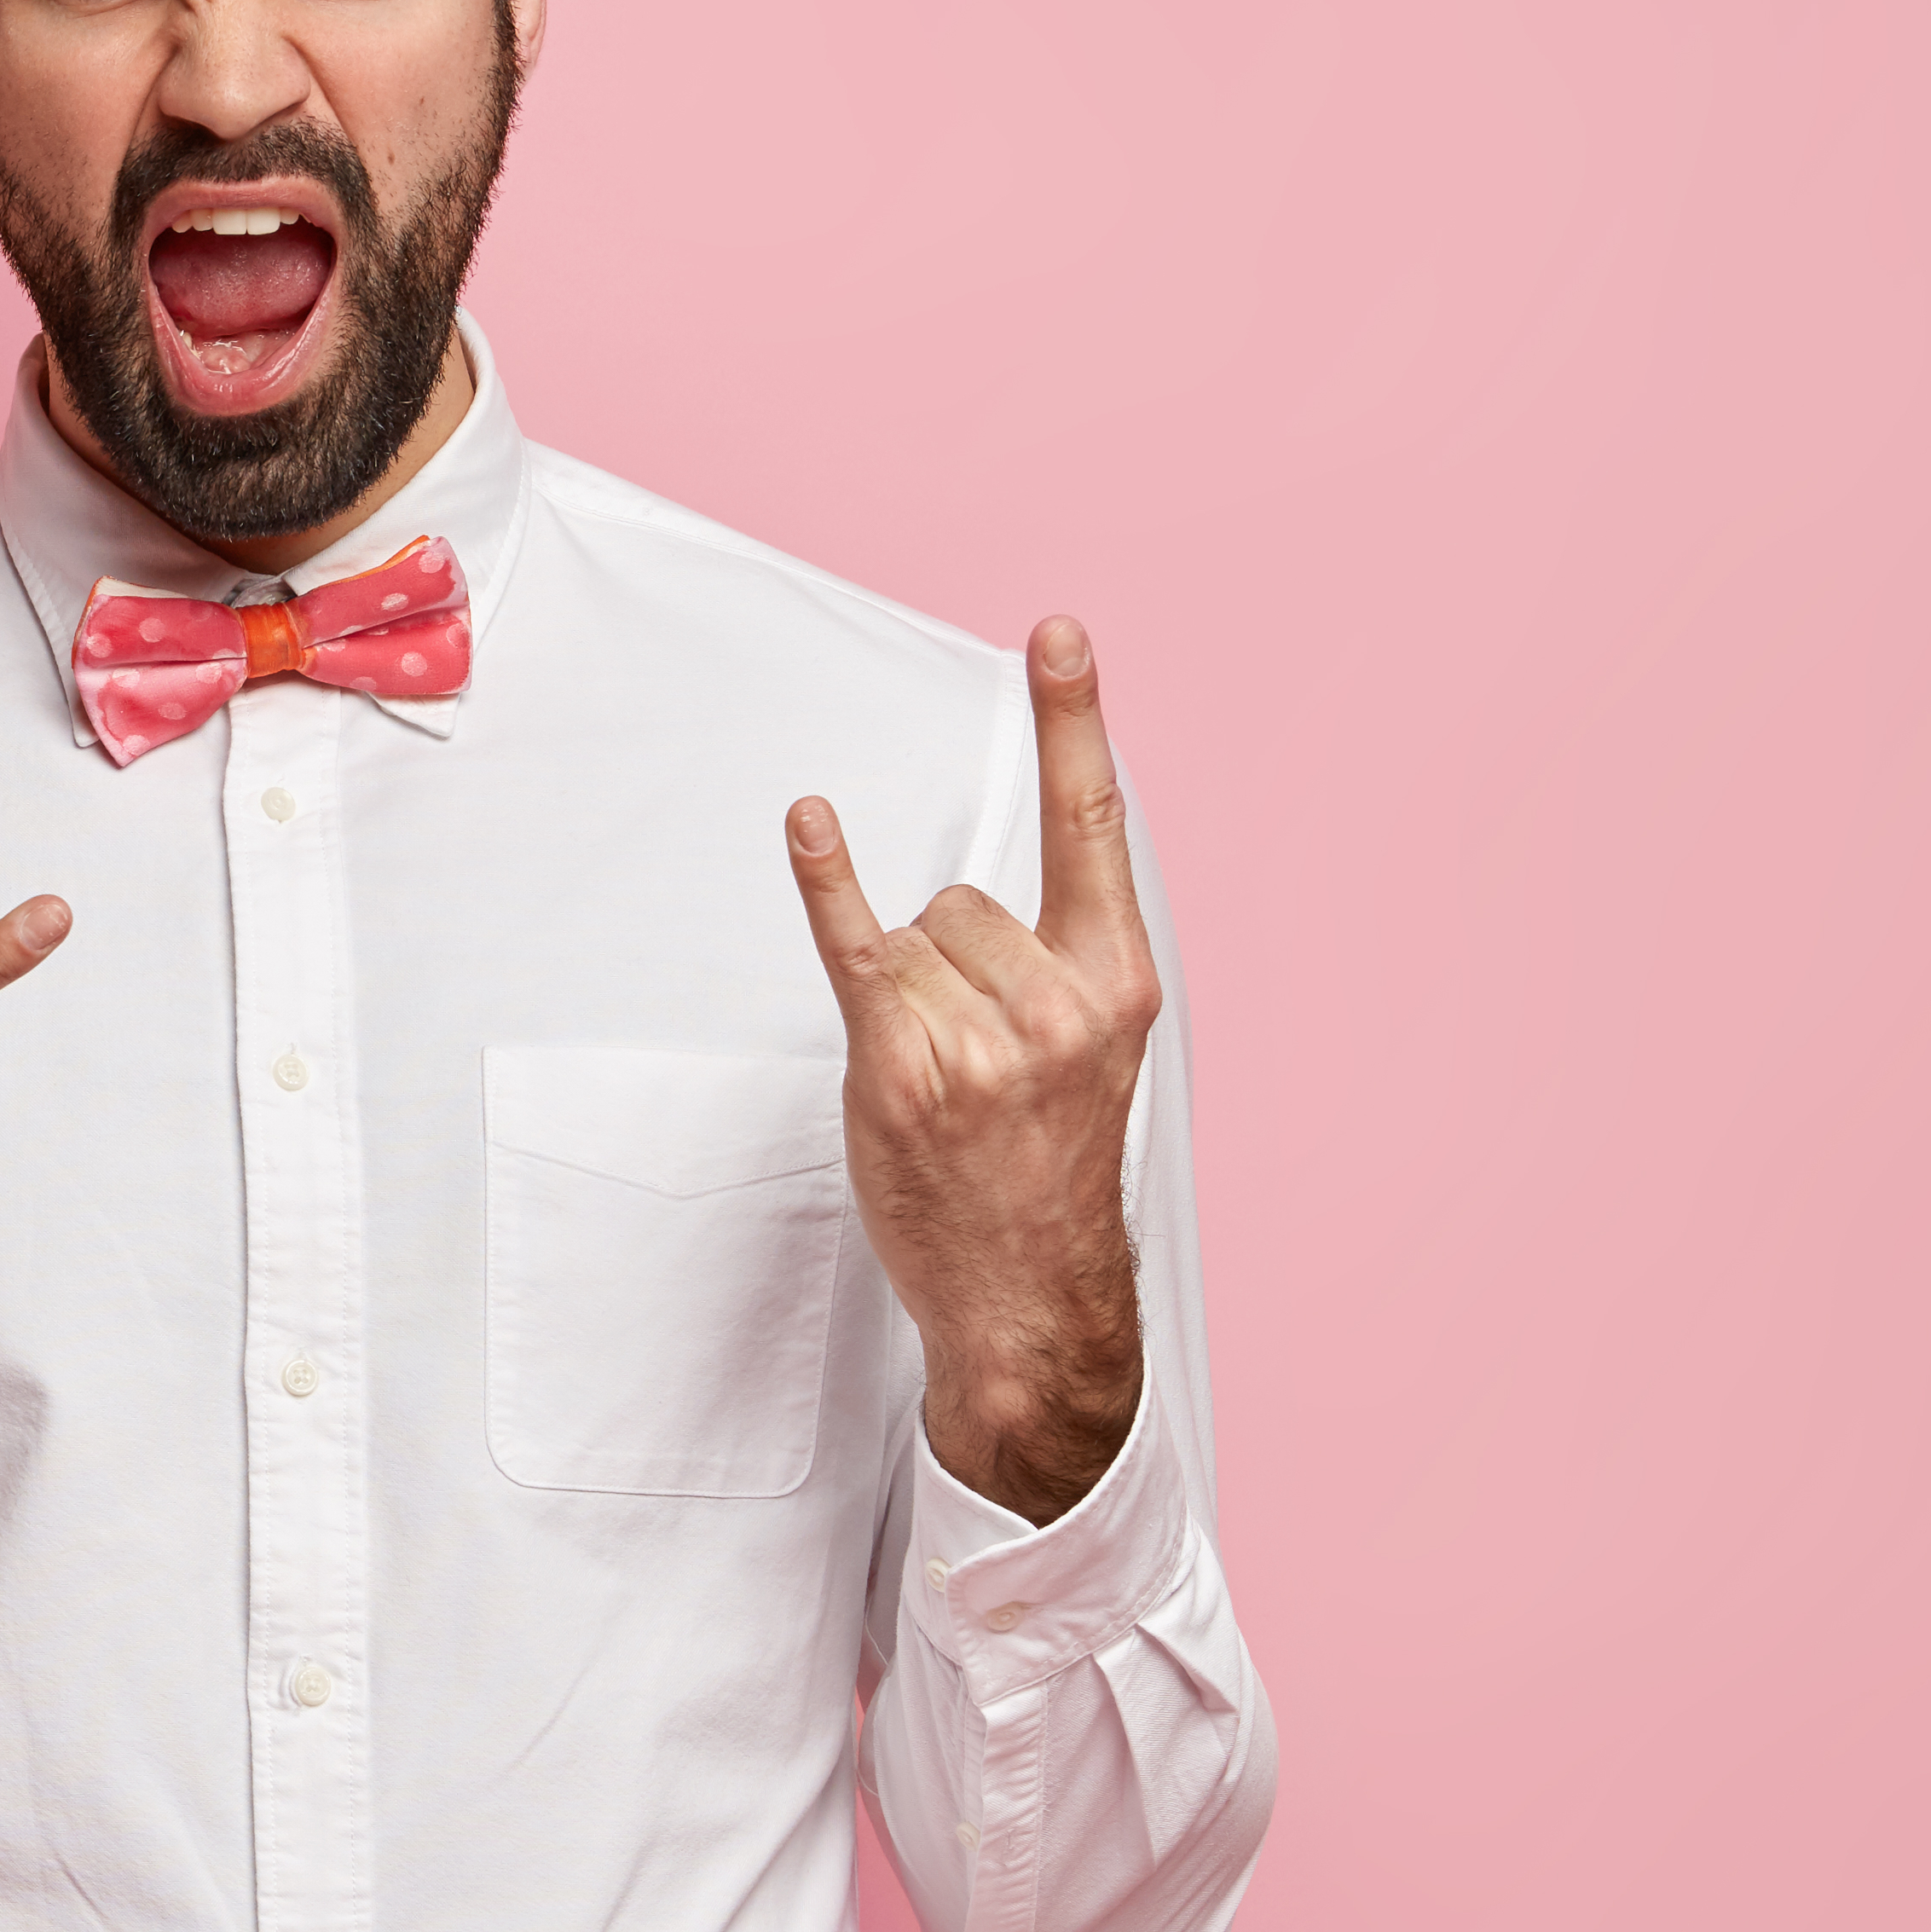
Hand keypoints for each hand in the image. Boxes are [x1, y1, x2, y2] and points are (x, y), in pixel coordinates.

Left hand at [785, 613, 1158, 1521]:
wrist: (1029, 1297)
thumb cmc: (1045, 1172)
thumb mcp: (1089, 1056)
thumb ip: (1053, 964)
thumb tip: (963, 899)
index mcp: (1119, 983)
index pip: (1092, 825)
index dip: (1074, 721)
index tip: (1056, 634)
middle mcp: (1057, 999)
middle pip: (963, 898)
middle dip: (954, 966)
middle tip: (980, 1066)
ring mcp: (981, 1034)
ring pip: (910, 939)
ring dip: (907, 1000)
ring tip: (945, 1091)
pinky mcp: (904, 1064)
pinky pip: (856, 945)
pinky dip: (826, 883)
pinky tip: (810, 824)